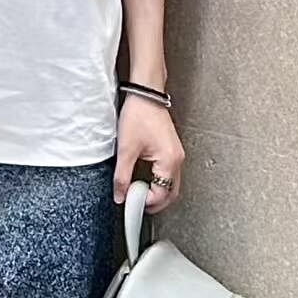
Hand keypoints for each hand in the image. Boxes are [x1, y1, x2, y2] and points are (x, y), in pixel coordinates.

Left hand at [113, 94, 184, 212]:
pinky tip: (145, 179)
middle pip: (171, 193)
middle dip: (155, 202)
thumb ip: (122, 176)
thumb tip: (120, 195)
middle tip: (136, 204)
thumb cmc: (139, 114)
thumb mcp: (126, 149)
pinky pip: (169, 172)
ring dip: (157, 192)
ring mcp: (176, 153)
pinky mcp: (171, 148)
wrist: (145, 93)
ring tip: (137, 191)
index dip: (145, 202)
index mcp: (169, 161)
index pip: (161, 194)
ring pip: (171, 184)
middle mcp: (177, 159)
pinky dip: (159, 181)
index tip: (129, 202)